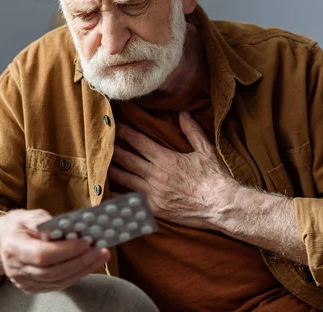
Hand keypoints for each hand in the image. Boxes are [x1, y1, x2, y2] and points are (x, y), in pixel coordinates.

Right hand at [0, 209, 110, 293]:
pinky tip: (88, 265)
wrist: (6, 240)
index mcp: (12, 246)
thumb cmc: (20, 226)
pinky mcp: (32, 288)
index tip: (86, 242)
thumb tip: (66, 229)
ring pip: (58, 281)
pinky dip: (76, 275)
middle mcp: (16, 268)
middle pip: (52, 271)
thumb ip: (45, 222)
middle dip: (80, 261)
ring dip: (83, 270)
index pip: (42, 254)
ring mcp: (23, 281)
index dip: (66, 251)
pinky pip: (58, 285)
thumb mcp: (29, 216)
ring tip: (99, 256)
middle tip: (99, 250)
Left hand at [108, 111, 239, 229]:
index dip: (125, 133)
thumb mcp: (206, 150)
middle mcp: (156, 175)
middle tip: (100, 141)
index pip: (139, 142)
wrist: (223, 206)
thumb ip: (192, 131)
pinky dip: (117, 194)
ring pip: (125, 179)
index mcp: (167, 159)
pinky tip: (107, 190)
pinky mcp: (154, 209)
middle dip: (113, 149)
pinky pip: (130, 200)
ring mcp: (154, 193)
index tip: (114, 125)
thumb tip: (183, 113)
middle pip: (127, 159)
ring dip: (111, 169)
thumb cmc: (216, 178)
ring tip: (99, 162)